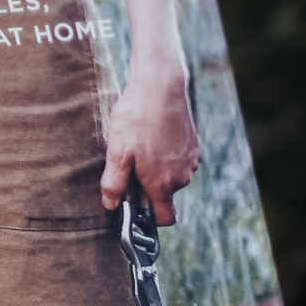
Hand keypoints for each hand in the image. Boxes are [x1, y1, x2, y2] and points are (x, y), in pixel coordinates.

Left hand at [101, 58, 200, 225]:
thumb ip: (114, 184)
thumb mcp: (117, 153)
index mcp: (162, 184)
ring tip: (139, 145)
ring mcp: (190, 161)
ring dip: (156, 169)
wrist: (161, 87)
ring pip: (171, 176)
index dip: (148, 217)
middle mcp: (182, 177)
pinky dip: (166, 155)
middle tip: (128, 164)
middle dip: (147, 187)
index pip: (164, 219)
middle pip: (164, 196)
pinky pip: (178, 160)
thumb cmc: (136, 119)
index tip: (134, 203)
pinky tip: (152, 136)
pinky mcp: (193, 145)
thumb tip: (111, 205)